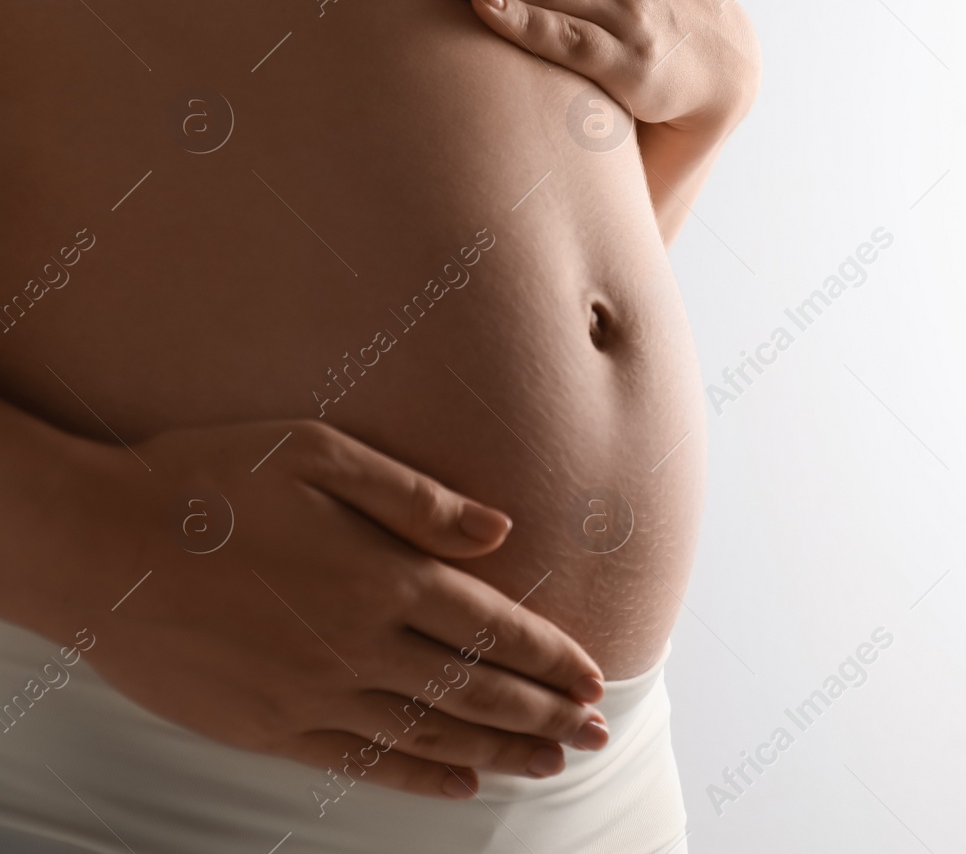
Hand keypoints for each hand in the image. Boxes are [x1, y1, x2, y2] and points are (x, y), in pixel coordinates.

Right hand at [57, 420, 608, 798]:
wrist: (95, 543)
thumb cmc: (208, 479)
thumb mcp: (318, 454)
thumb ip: (417, 498)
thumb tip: (500, 529)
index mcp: (381, 573)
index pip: (491, 625)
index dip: (549, 656)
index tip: (594, 679)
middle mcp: (359, 642)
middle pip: (475, 689)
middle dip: (544, 714)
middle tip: (596, 735)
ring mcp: (313, 693)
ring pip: (430, 733)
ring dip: (499, 751)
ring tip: (551, 765)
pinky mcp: (267, 727)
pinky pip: (361, 762)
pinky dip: (420, 777)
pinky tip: (460, 785)